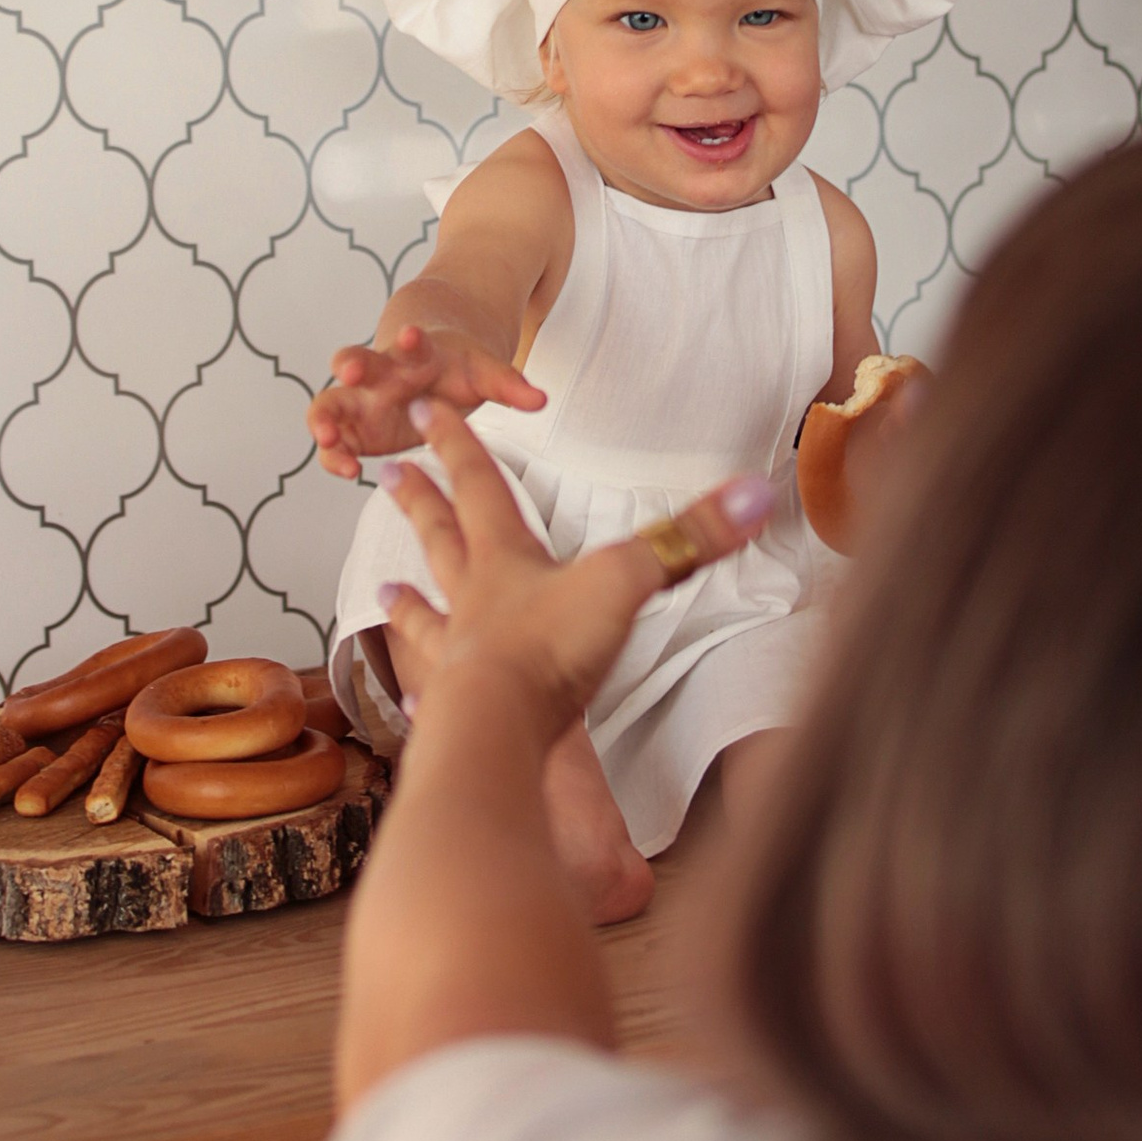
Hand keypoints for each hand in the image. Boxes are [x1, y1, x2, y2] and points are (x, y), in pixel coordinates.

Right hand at [308, 324, 545, 475]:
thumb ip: (508, 385)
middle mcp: (379, 373)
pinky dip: (334, 456)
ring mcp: (360, 400)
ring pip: (330, 404)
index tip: (410, 334)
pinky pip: (334, 443)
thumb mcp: (483, 374)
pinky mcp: (354, 429)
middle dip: (350, 364)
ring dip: (325, 419)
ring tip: (328, 437)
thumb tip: (540, 400)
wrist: (431, 369)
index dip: (408, 338)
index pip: (407, 341)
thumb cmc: (456, 370)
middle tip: (349, 370)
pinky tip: (347, 471)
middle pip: (354, 362)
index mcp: (413, 354)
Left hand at [376, 399, 772, 730]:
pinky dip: (421, 688)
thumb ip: (693, 537)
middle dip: (420, 504)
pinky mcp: (457, 709)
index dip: (459, 445)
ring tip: (383, 586)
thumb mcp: (628, 580)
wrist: (496, 731)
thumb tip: (758, 491)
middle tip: (387, 474)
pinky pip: (434, 690)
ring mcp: (460, 654)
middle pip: (441, 538)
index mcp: (506, 559)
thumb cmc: (549, 652)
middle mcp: (474, 600)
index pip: (480, 486)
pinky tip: (408, 694)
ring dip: (409, 600)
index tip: (426, 409)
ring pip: (428, 616)